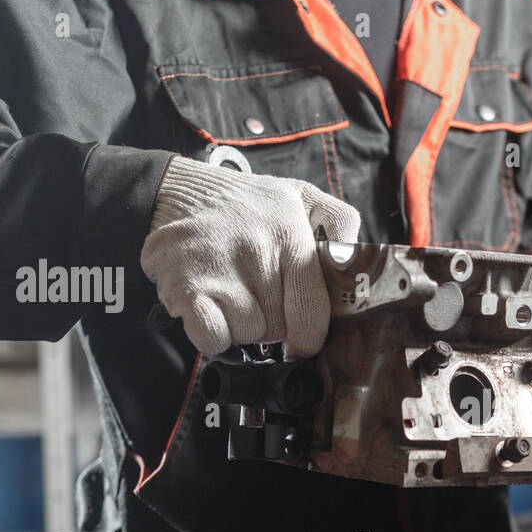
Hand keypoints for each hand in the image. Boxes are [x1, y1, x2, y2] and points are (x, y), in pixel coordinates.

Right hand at [140, 156, 359, 357]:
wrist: (176, 192)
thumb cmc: (246, 204)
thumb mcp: (300, 195)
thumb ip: (339, 220)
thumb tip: (356, 256)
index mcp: (289, 231)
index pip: (314, 305)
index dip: (312, 334)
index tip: (305, 340)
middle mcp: (256, 249)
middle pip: (282, 327)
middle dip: (275, 325)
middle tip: (261, 302)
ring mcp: (220, 269)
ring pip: (250, 335)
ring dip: (242, 327)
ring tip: (232, 294)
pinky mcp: (186, 288)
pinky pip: (213, 338)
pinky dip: (212, 335)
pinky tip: (210, 308)